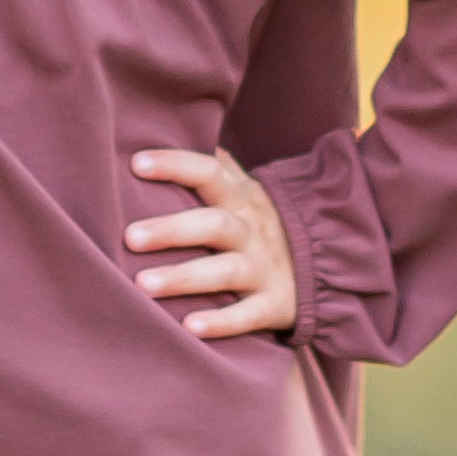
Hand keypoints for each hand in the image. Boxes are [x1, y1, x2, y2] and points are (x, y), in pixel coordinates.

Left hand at [122, 144, 296, 340]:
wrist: (327, 263)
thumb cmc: (260, 224)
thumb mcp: (244, 191)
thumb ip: (212, 167)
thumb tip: (166, 126)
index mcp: (241, 198)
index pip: (209, 173)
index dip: (175, 165)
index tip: (136, 164)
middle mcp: (252, 231)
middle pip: (214, 225)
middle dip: (171, 230)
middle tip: (129, 237)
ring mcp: (265, 269)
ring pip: (225, 271)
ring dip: (184, 277)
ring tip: (143, 285)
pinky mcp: (276, 305)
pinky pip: (250, 315)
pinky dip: (222, 323)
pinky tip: (189, 329)